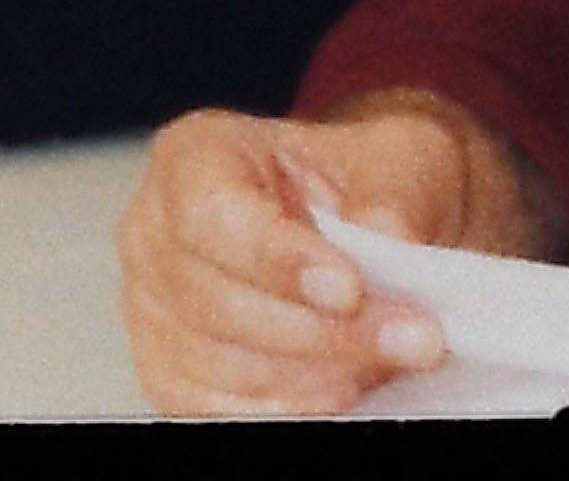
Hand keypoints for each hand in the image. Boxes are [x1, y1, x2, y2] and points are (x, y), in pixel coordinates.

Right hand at [116, 92, 562, 415]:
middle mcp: (154, 231)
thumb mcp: (404, 158)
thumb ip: (396, 192)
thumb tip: (387, 239)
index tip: (351, 288)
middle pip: (219, 301)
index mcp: (195, 155)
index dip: (275, 258)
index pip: (210, 212)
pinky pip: (222, 411)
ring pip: (225, 367)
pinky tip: (347, 388)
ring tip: (389, 359)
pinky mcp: (169, 375)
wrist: (369, 235)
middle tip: (417, 340)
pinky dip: (294, 410)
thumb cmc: (371, 186)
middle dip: (326, 333)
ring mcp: (152, 309)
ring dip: (320, 377)